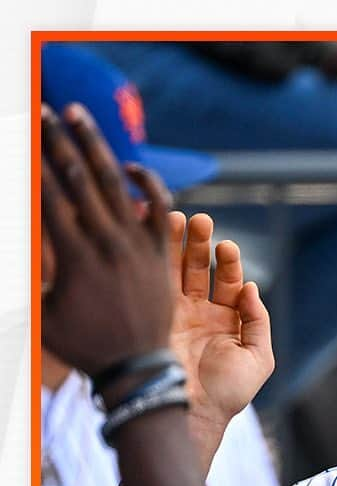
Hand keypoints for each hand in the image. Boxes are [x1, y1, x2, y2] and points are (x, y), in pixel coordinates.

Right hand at [41, 103, 172, 375]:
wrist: (137, 369)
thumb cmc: (84, 345)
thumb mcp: (42, 312)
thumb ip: (28, 275)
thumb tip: (20, 243)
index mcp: (76, 259)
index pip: (49, 196)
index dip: (33, 161)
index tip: (23, 133)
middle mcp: (109, 246)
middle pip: (79, 180)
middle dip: (58, 142)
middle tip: (43, 110)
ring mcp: (140, 249)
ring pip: (117, 186)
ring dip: (96, 147)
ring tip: (78, 115)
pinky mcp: (162, 256)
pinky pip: (160, 211)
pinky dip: (148, 184)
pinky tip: (131, 165)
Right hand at [167, 211, 274, 437]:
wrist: (192, 413)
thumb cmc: (228, 393)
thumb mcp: (258, 359)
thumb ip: (259, 322)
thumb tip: (252, 287)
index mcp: (226, 320)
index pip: (228, 281)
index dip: (228, 262)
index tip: (226, 247)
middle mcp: (199, 312)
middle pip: (198, 268)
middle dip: (199, 244)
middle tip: (200, 222)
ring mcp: (173, 313)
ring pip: (172, 269)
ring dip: (174, 243)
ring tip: (177, 219)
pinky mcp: (150, 316)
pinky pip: (151, 283)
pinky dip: (151, 259)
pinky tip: (151, 237)